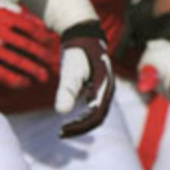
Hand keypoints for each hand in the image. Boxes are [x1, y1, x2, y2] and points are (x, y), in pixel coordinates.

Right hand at [0, 7, 59, 88]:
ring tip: (43, 76)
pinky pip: (3, 75)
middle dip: (42, 55)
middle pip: (26, 45)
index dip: (43, 36)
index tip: (50, 42)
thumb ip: (20, 16)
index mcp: (1, 16)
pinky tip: (26, 82)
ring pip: (17, 61)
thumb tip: (42, 25)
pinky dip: (17, 80)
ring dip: (33, 69)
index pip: (30, 27)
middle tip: (51, 61)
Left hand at [55, 21, 114, 137]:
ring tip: (64, 130)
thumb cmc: (77, 52)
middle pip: (97, 118)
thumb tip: (61, 112)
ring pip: (96, 114)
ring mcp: (104, 90)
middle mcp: (108, 91)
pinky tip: (69, 117)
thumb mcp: (70, 71)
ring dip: (81, 123)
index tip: (62, 130)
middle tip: (61, 134)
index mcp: (105, 88)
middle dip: (80, 128)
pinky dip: (82, 115)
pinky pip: (93, 108)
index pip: (96, 115)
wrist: (83, 36)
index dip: (80, 126)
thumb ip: (67, 91)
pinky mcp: (98, 89)